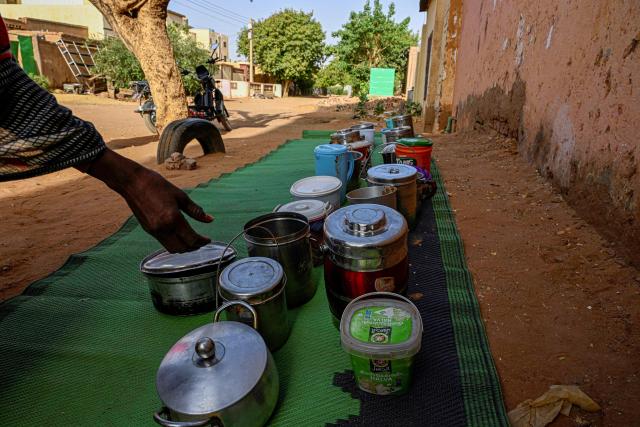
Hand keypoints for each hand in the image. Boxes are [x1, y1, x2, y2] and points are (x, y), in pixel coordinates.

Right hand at [77, 149, 212, 252]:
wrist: (133, 182)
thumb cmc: (157, 185)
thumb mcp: (180, 196)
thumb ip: (195, 210)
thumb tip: (210, 219)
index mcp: (173, 218)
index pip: (191, 239)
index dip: (202, 241)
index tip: (208, 239)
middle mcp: (163, 228)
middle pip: (182, 248)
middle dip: (194, 247)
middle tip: (202, 241)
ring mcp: (154, 231)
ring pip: (172, 249)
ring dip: (184, 248)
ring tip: (192, 240)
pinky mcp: (148, 230)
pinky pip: (164, 243)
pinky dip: (174, 243)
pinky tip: (179, 235)